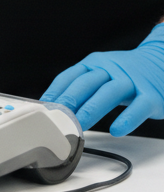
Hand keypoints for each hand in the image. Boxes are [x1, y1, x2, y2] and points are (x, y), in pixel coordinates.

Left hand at [40, 24, 163, 135]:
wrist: (162, 61)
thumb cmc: (124, 75)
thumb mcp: (99, 75)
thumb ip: (78, 89)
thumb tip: (52, 109)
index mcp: (93, 64)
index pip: (68, 77)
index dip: (53, 94)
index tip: (41, 111)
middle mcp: (111, 69)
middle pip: (85, 84)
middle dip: (68, 102)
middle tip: (55, 120)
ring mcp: (132, 81)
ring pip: (108, 93)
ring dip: (91, 110)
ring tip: (78, 126)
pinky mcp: (152, 95)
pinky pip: (139, 107)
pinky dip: (127, 119)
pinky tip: (116, 130)